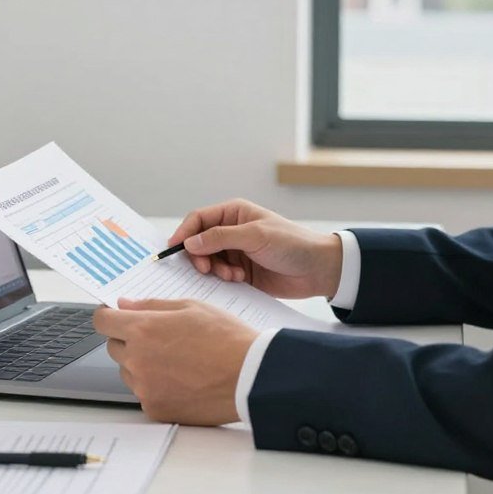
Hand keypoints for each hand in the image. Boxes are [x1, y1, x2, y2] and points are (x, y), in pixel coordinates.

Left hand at [93, 299, 256, 424]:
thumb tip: (124, 305)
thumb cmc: (225, 336)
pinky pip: (144, 393)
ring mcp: (144, 388)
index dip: (108, 315)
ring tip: (177, 358)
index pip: (102, 321)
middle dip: (129, 338)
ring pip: (128, 371)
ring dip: (141, 363)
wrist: (249, 375)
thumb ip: (151, 305)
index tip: (116, 316)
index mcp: (143, 329)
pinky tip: (182, 378)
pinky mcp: (155, 409)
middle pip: (114, 347)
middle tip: (160, 336)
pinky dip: (156, 385)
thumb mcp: (190, 307)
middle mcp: (137, 360)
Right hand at [167, 199, 343, 299]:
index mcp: (234, 213)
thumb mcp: (255, 236)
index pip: (198, 219)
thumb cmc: (291, 243)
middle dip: (199, 257)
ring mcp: (235, 252)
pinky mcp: (240, 272)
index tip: (174, 250)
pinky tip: (239, 280)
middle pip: (198, 242)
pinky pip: (219, 277)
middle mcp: (231, 231)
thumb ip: (221, 238)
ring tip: (233, 275)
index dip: (184, 233)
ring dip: (214, 270)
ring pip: (207, 261)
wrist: (318, 269)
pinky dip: (223, 280)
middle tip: (206, 269)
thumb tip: (190, 242)